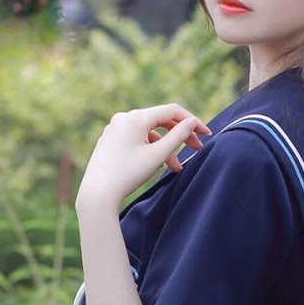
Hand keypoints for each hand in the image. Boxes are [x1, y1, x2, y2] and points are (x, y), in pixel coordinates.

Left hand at [77, 103, 212, 212]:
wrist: (98, 193)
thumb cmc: (128, 174)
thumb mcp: (158, 155)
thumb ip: (179, 136)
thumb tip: (192, 122)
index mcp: (136, 117)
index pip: (171, 111)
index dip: (192, 121)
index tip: (206, 134)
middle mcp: (124, 118)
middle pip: (160, 121)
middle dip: (179, 136)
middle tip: (197, 149)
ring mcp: (115, 128)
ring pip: (149, 133)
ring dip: (165, 148)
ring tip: (175, 167)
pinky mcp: (110, 140)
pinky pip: (136, 139)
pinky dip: (150, 149)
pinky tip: (156, 165)